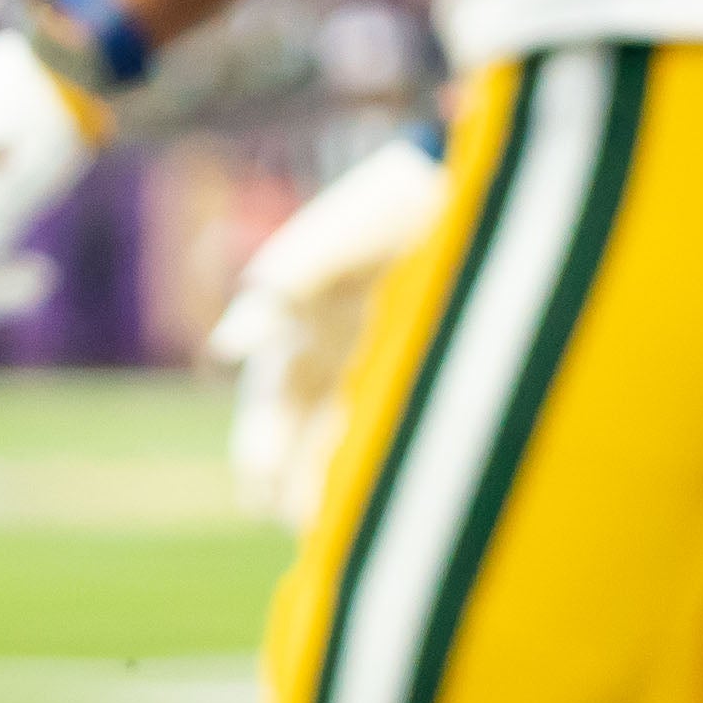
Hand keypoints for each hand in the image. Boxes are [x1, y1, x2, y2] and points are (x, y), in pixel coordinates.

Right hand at [203, 132, 444, 526]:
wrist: (471, 171)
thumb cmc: (394, 198)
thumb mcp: (341, 231)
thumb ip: (291, 276)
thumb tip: (231, 345)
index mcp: (304, 323)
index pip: (274, 400)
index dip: (262, 445)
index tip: (258, 488)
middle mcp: (337, 351)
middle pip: (304, 432)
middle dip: (293, 480)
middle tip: (294, 524)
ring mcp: (381, 360)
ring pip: (348, 438)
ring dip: (337, 483)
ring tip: (339, 531)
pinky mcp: (427, 365)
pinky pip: (399, 425)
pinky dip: (389, 462)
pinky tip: (398, 499)